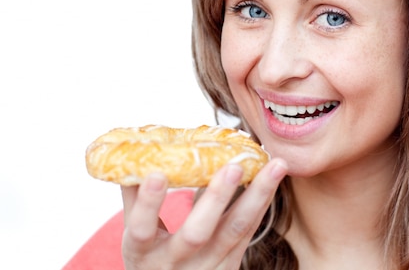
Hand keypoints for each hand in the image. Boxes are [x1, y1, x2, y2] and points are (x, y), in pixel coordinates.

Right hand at [120, 158, 287, 269]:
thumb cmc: (149, 257)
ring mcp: (208, 267)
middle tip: (233, 166)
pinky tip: (273, 178)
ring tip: (275, 165)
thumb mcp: (135, 235)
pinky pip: (249, 231)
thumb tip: (133, 151)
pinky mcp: (231, 265)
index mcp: (143, 254)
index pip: (142, 230)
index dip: (148, 204)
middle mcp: (176, 264)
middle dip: (216, 199)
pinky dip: (261, 202)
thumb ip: (134, 197)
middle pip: (198, 234)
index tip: (157, 173)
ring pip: (235, 231)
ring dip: (258, 195)